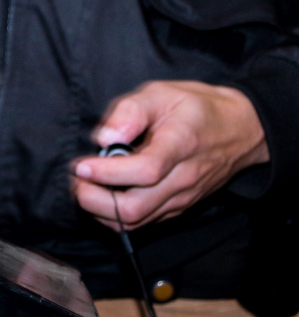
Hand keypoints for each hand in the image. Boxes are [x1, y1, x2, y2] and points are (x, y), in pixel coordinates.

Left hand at [71, 81, 269, 229]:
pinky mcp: (177, 208)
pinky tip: (102, 194)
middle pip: (135, 208)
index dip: (108, 173)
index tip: (82, 165)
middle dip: (94, 200)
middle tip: (77, 179)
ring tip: (84, 186)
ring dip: (100, 210)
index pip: (145, 171)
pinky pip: (142, 223)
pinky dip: (114, 215)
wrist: (240, 131)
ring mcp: (181, 198)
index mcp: (180, 145)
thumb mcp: (161, 93)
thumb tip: (105, 138)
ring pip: (135, 222)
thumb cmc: (195, 109)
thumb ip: (130, 111)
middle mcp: (182, 179)